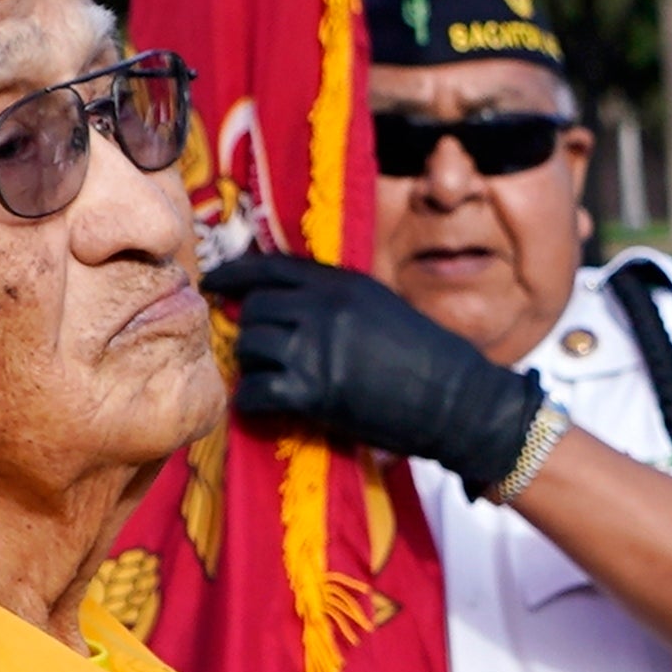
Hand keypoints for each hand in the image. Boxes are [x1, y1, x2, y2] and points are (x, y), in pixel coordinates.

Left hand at [205, 252, 543, 488]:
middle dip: (249, 329)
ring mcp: (316, 349)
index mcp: (342, 283)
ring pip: (250, 347)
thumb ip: (337, 299)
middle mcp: (323, 308)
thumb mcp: (380, 306)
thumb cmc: (427, 357)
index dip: (234, 273)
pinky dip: (251, 401)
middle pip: (255, 309)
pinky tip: (261, 406)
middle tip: (255, 349)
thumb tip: (287, 303)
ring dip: (252, 364)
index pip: (270, 266)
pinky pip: (255, 391)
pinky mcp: (314, 392)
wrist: (457, 400)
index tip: (214, 282)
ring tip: (267, 377)